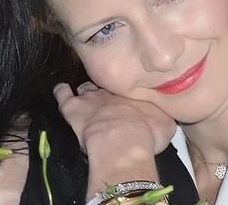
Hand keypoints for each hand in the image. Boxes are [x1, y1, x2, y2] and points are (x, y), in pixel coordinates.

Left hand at [54, 82, 175, 155]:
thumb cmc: (147, 134)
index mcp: (132, 95)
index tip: (127, 99)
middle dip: (105, 91)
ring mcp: (90, 97)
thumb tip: (163, 117)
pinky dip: (61, 91)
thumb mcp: (166, 125)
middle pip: (106, 85)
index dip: (126, 95)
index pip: (127, 89)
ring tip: (84, 96)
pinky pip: (62, 93)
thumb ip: (162, 117)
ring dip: (84, 92)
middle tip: (107, 100)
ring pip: (85, 87)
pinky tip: (61, 90)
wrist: (125, 141)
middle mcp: (111, 92)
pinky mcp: (72, 107)